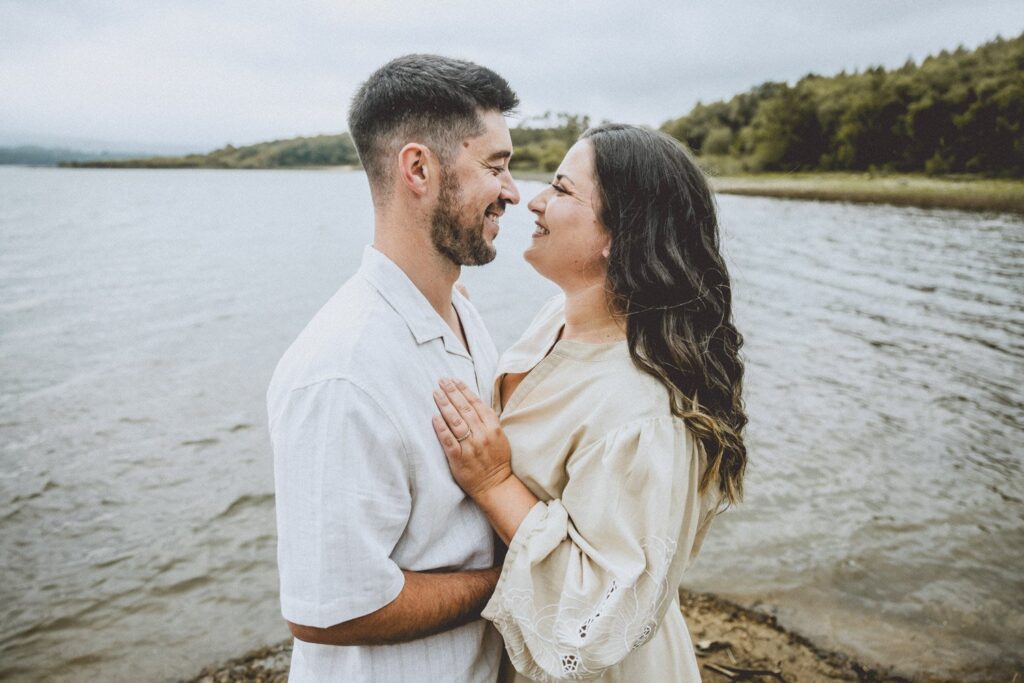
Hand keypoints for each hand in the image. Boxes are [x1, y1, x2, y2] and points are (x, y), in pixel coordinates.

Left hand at [432, 378, 511, 498]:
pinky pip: (448, 441)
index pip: (476, 403)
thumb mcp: (499, 436)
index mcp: (493, 427)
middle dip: (452, 392)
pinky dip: (441, 428)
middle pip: (464, 409)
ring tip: (436, 393)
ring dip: (445, 405)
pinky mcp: (459, 459)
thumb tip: (473, 402)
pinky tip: (434, 417)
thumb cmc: (496, 459)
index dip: (464, 390)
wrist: (495, 485)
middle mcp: (482, 434)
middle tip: (441, 381)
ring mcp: (470, 446)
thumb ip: (488, 420)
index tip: (454, 380)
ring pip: (456, 421)